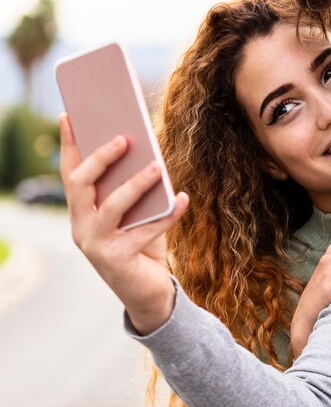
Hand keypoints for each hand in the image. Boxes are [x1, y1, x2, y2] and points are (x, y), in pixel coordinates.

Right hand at [59, 113, 188, 334]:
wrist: (150, 292)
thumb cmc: (144, 243)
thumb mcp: (138, 211)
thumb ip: (135, 187)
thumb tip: (147, 152)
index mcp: (82, 211)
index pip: (71, 172)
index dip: (70, 144)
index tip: (70, 114)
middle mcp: (80, 226)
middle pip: (82, 184)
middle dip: (101, 158)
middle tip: (125, 138)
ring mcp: (94, 245)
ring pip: (112, 207)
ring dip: (136, 184)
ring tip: (159, 166)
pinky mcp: (115, 261)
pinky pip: (145, 232)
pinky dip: (168, 215)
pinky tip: (185, 199)